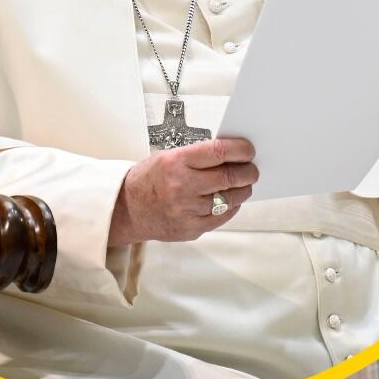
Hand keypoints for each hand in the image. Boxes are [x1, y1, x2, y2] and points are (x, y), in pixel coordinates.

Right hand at [107, 137, 257, 250]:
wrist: (126, 210)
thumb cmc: (149, 180)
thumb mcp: (168, 158)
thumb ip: (199, 156)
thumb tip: (233, 155)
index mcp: (176, 162)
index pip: (219, 152)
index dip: (241, 150)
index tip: (249, 150)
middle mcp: (182, 186)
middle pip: (229, 177)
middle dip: (248, 172)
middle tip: (252, 170)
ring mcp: (186, 210)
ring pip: (229, 199)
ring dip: (242, 190)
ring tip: (243, 185)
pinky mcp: (190, 228)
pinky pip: (221, 217)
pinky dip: (231, 207)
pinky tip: (230, 201)